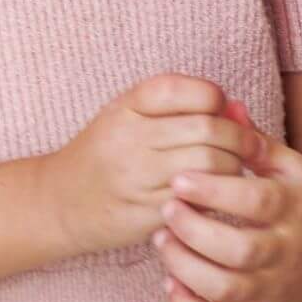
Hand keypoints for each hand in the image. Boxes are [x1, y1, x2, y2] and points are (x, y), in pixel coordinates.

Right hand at [40, 74, 258, 256]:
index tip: (217, 111)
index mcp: (124, 107)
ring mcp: (137, 176)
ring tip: (224, 171)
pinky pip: (204, 199)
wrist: (59, 200)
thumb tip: (241, 110)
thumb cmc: (104, 154)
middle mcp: (128, 138)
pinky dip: (217, 195)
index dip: (214, 98)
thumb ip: (182, 107)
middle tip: (239, 147)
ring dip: (232, 168)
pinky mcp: (149, 211)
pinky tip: (208, 193)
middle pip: (209, 129)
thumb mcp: (129, 116)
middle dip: (237, 138)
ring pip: (214, 165)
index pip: (187, 90)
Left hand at [155, 96, 301, 301]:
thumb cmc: (297, 202)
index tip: (180, 180)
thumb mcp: (288, 169)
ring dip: (185, 266)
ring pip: (226, 288)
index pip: (258, 201)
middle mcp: (287, 251)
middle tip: (166, 209)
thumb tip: (225, 105)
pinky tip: (171, 281)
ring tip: (162, 240)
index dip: (217, 191)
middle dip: (194, 230)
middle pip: (240, 250)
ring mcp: (273, 286)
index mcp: (294, 208)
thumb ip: (254, 140)